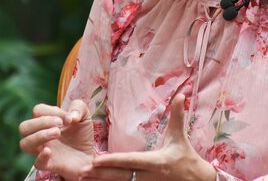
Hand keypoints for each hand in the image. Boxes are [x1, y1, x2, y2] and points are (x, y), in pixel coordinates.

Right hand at [19, 100, 95, 178]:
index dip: (52, 111)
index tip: (68, 118)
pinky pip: (37, 163)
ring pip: (25, 144)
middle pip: (24, 127)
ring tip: (57, 133)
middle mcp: (39, 135)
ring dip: (40, 136)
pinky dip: (41, 156)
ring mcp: (42, 150)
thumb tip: (71, 116)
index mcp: (45, 122)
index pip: (38, 111)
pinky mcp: (49, 165)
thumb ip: (79, 107)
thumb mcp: (84, 116)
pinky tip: (50, 151)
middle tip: (60, 124)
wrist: (88, 155)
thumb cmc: (81, 134)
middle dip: (42, 122)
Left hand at [83, 94, 215, 180]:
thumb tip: (180, 94)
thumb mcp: (180, 137)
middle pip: (121, 176)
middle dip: (101, 174)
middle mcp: (150, 177)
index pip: (131, 161)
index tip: (96, 159)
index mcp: (156, 162)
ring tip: (83, 177)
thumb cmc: (185, 156)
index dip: (113, 160)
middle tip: (82, 170)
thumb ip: (177, 116)